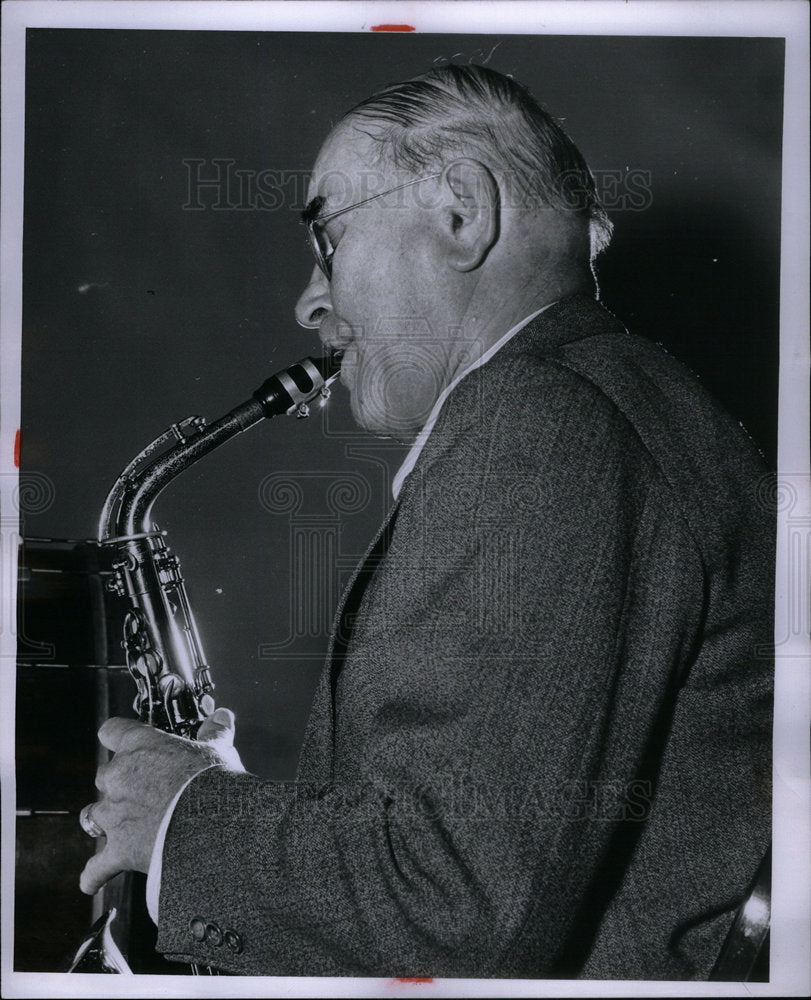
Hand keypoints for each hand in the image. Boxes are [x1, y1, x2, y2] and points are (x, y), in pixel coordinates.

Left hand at [79, 707, 242, 894]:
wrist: (211, 824)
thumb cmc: (211, 782)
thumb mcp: (218, 750)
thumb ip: (215, 732)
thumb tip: (222, 716)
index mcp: (139, 745)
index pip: (112, 731)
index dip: (119, 737)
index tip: (126, 742)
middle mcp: (118, 776)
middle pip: (104, 774)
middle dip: (120, 783)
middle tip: (144, 789)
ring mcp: (113, 814)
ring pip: (93, 815)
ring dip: (106, 820)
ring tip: (123, 826)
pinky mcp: (117, 850)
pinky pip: (95, 867)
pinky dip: (95, 874)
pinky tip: (94, 880)